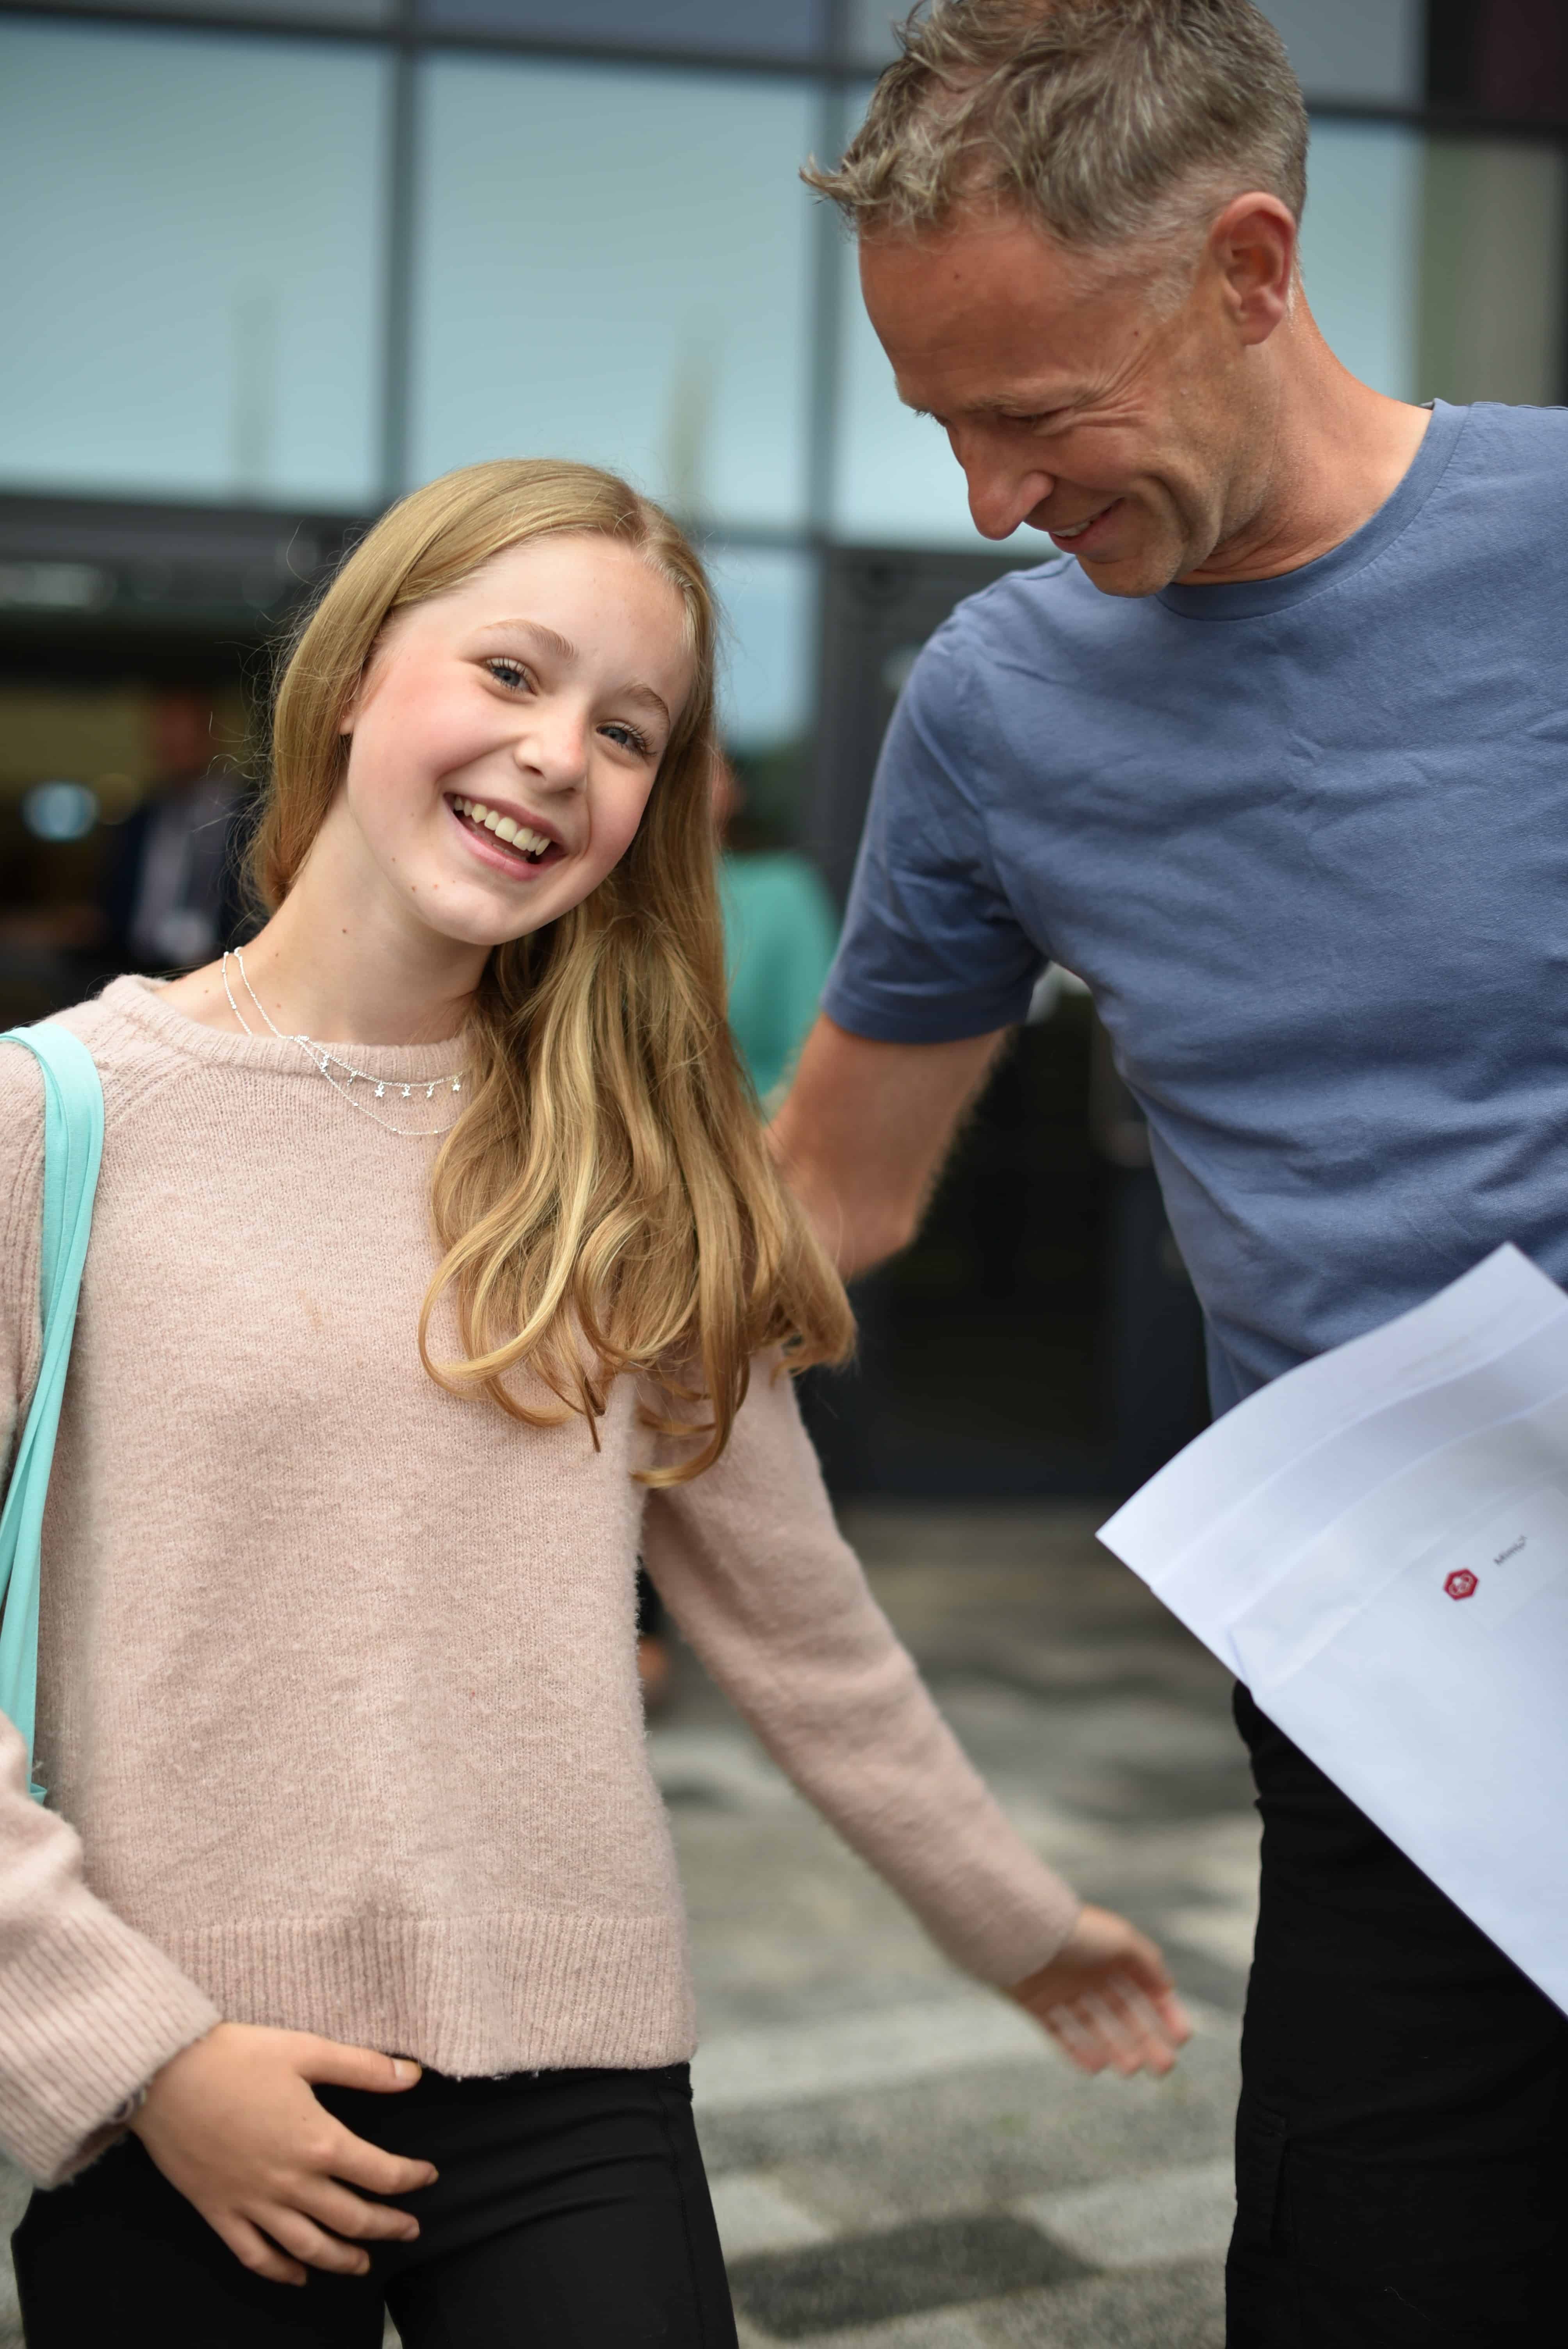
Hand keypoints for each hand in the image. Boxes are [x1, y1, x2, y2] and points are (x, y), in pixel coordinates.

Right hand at [130, 2022, 437, 2284]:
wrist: (165, 2075)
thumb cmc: (237, 2056)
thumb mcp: (307, 2051)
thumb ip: (364, 2068)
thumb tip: (414, 2075)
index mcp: (318, 2142)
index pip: (380, 2173)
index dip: (410, 2178)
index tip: (427, 2177)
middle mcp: (290, 2183)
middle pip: (352, 2218)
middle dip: (387, 2227)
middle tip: (409, 2230)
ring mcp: (253, 2203)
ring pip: (308, 2248)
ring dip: (341, 2260)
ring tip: (363, 2264)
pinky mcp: (219, 2212)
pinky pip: (255, 2256)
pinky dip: (280, 2272)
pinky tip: (297, 2276)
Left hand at [1008, 1904, 1191, 2077]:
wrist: (1022, 1934)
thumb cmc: (1077, 1933)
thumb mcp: (1122, 1940)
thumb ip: (1148, 1962)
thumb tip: (1168, 1986)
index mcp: (1110, 1953)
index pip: (1145, 1987)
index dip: (1165, 2012)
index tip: (1182, 2038)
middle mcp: (1088, 1971)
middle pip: (1123, 2012)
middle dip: (1145, 2039)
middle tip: (1164, 2067)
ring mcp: (1061, 1988)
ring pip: (1094, 2026)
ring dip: (1115, 2048)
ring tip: (1132, 2069)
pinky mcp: (1036, 2003)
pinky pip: (1060, 2032)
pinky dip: (1077, 2050)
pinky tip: (1096, 2067)